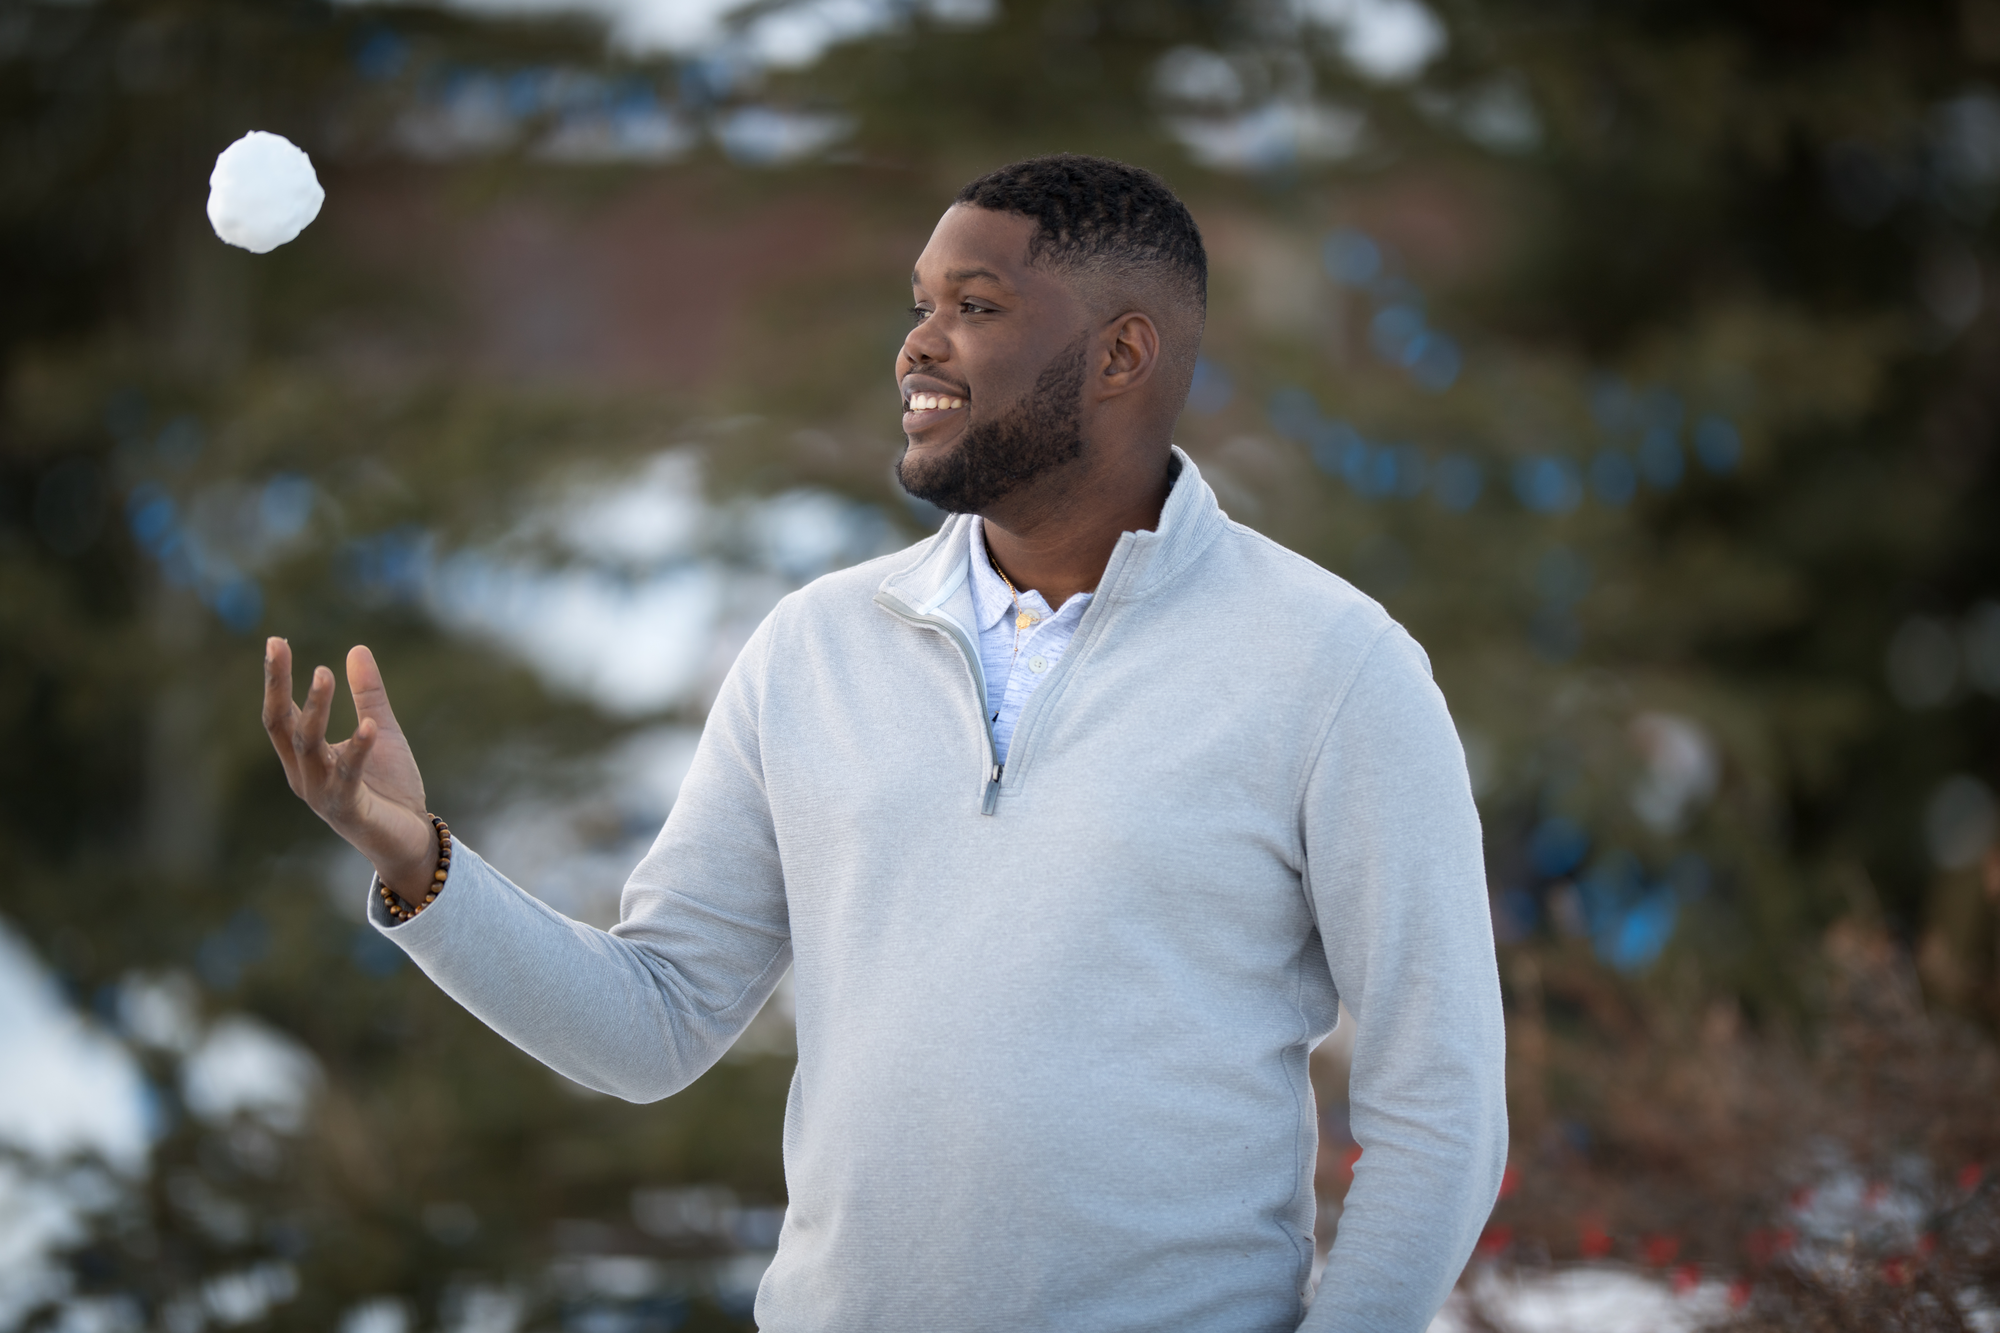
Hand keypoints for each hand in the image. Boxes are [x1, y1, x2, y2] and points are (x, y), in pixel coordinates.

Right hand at [262, 638, 437, 900]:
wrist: (408, 838)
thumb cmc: (389, 787)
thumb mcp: (379, 731)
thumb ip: (367, 696)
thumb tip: (357, 649)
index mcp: (305, 757)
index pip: (280, 713)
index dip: (275, 678)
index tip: (275, 640)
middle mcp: (304, 775)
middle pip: (282, 725)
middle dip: (278, 685)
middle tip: (279, 645)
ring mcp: (322, 793)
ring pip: (309, 746)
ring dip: (315, 709)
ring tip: (324, 673)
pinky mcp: (349, 809)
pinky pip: (348, 776)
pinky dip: (357, 749)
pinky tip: (367, 725)